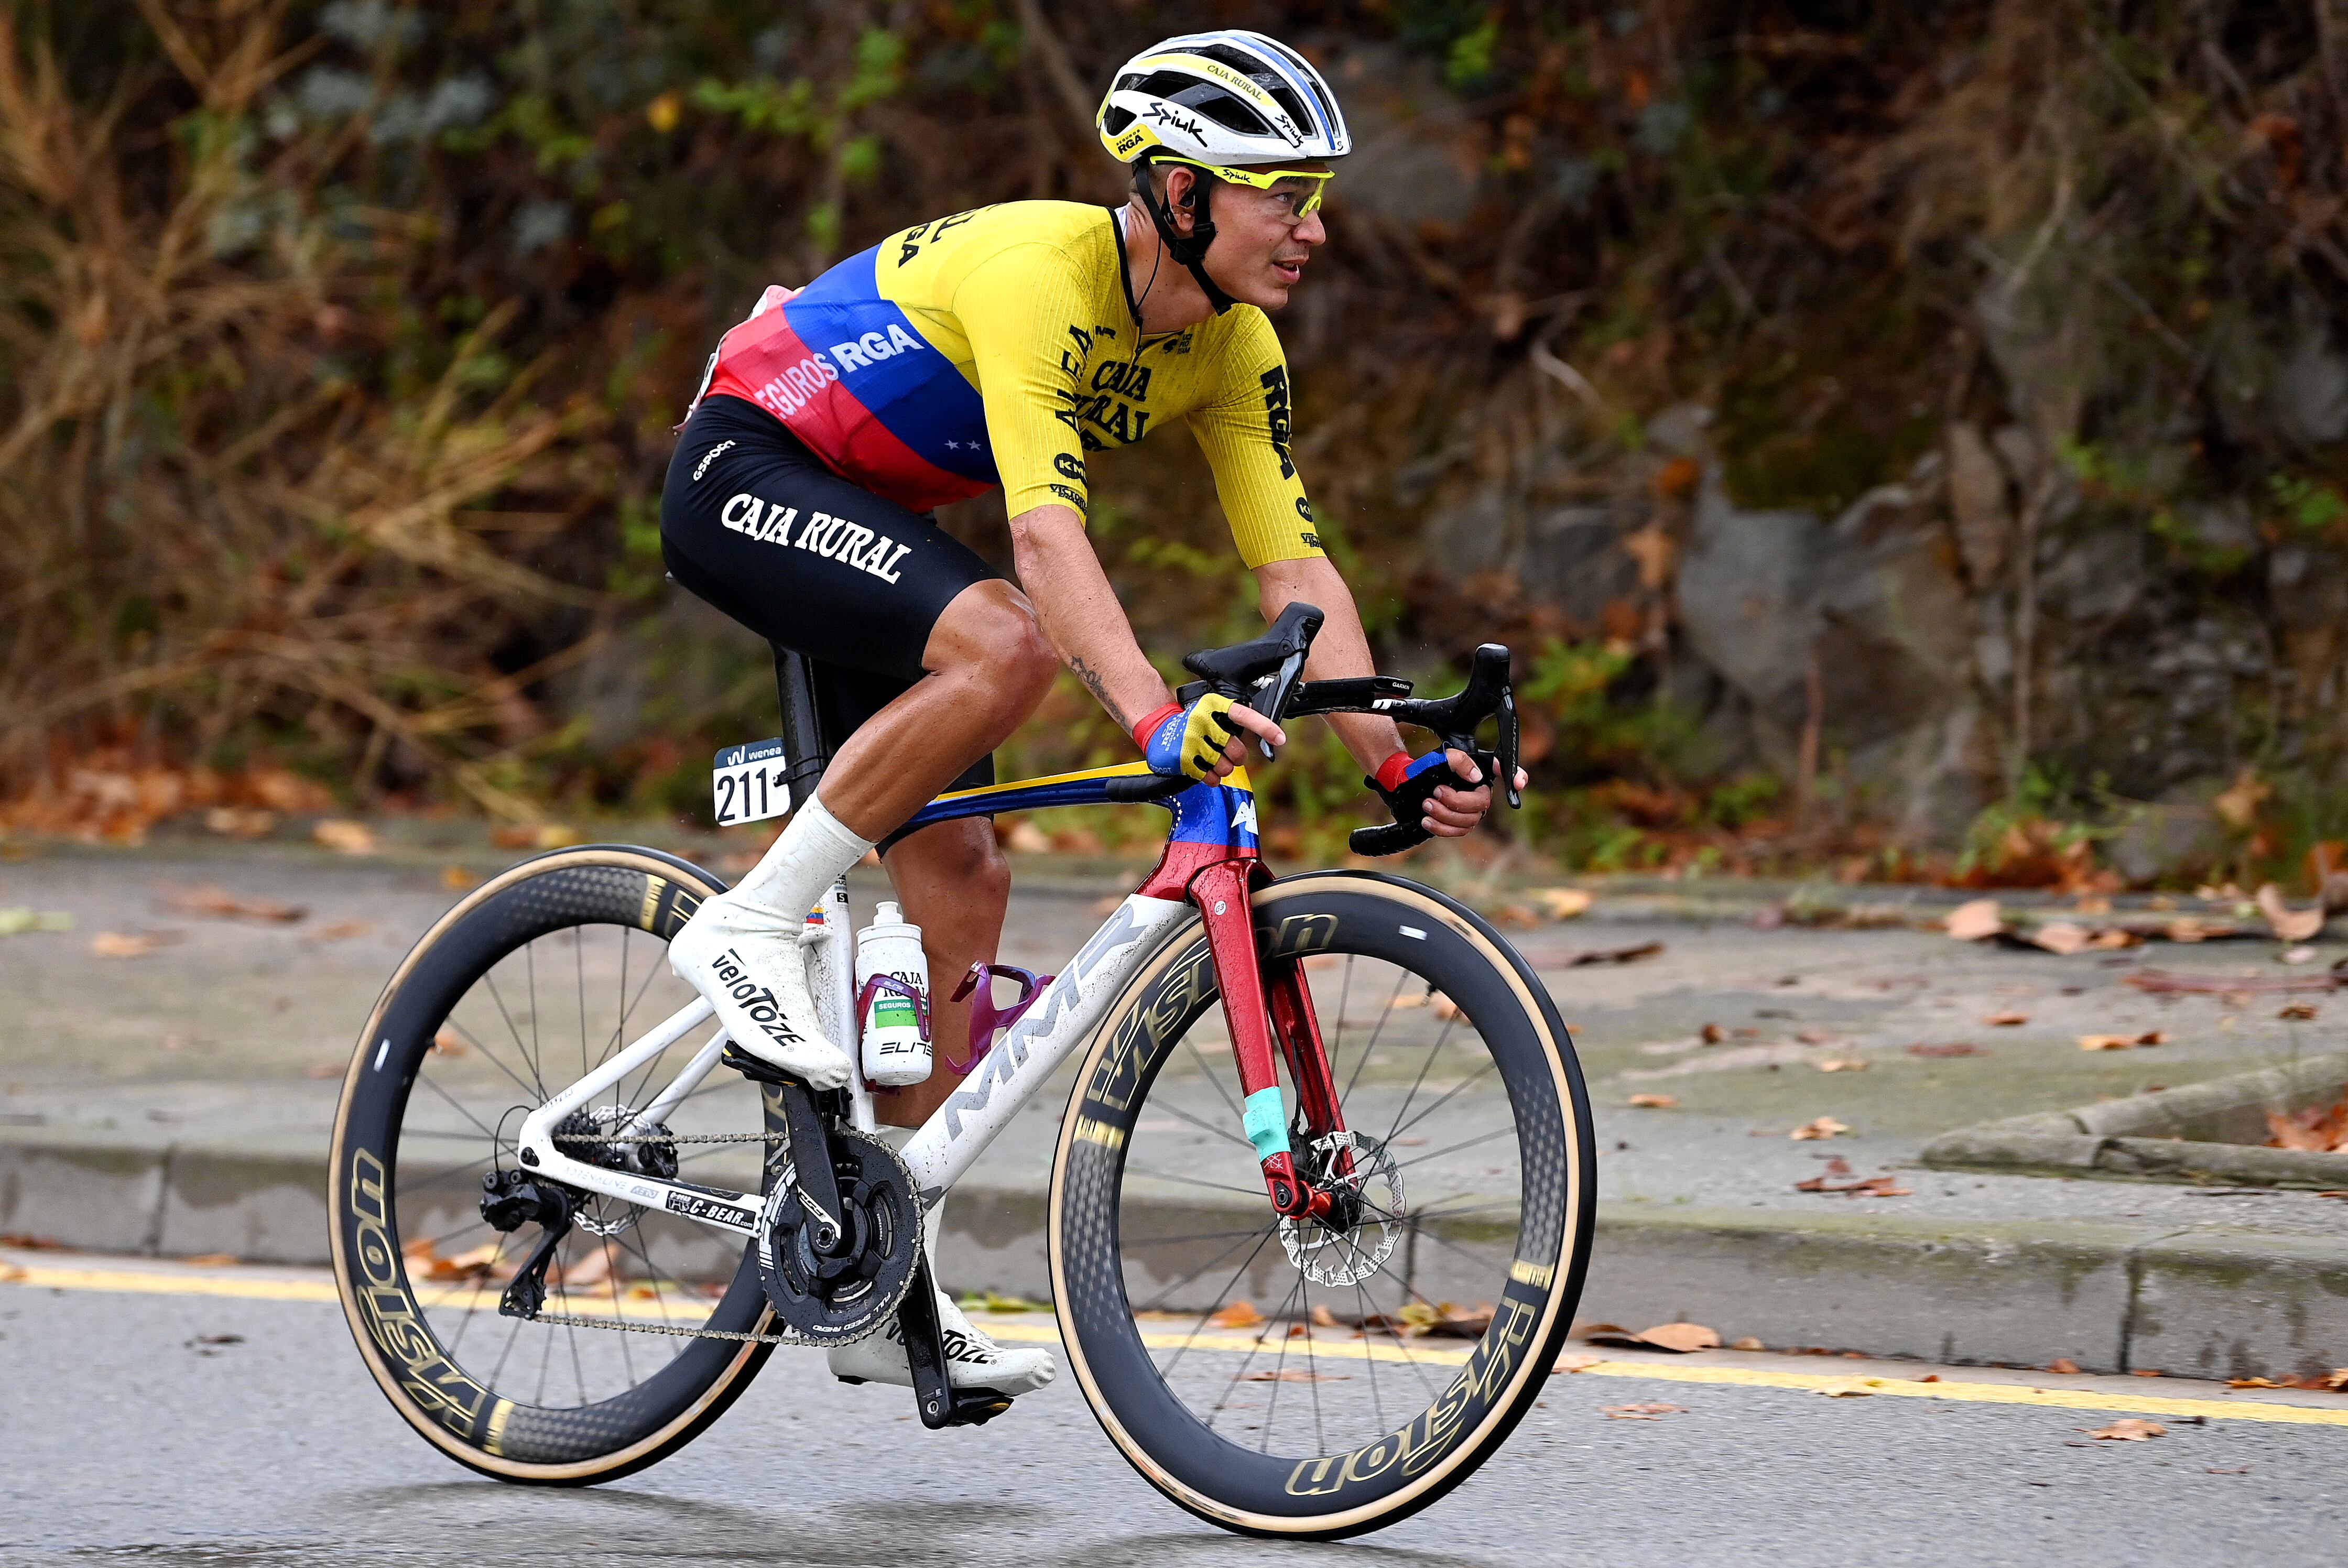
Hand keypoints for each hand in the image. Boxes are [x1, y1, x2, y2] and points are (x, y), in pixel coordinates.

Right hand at [1135, 694, 1288, 782]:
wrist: (1157, 727)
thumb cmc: (1192, 721)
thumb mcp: (1211, 711)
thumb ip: (1233, 720)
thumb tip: (1266, 733)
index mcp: (1213, 705)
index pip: (1244, 716)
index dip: (1264, 727)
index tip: (1280, 738)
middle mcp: (1201, 720)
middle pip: (1237, 751)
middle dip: (1237, 757)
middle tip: (1227, 753)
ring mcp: (1190, 740)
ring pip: (1225, 767)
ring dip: (1222, 768)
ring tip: (1211, 759)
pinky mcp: (1182, 759)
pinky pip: (1210, 778)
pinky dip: (1211, 778)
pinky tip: (1202, 767)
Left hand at [1371, 749, 1530, 838]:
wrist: (1405, 784)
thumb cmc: (1425, 769)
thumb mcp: (1440, 758)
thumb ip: (1460, 761)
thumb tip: (1476, 777)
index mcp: (1478, 773)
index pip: (1504, 772)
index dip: (1517, 776)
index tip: (1519, 784)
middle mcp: (1478, 792)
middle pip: (1481, 803)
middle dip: (1457, 801)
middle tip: (1436, 792)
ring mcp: (1468, 810)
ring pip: (1469, 821)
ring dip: (1445, 814)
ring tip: (1426, 804)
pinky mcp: (1456, 824)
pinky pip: (1457, 832)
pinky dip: (1441, 828)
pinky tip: (1426, 820)